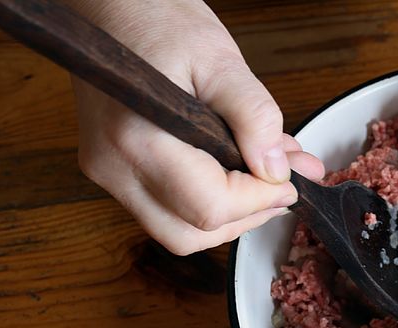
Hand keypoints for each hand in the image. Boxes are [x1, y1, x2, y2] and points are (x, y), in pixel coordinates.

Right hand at [66, 0, 323, 254]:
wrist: (106, 3)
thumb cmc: (155, 17)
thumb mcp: (220, 60)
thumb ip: (255, 118)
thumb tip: (277, 172)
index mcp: (139, 139)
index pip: (210, 207)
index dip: (259, 202)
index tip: (291, 184)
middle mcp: (115, 167)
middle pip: (189, 235)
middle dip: (244, 219)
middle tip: (283, 191)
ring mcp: (108, 173)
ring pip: (176, 231)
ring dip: (228, 217)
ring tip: (265, 182)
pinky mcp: (112, 170)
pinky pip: (164, 208)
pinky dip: (205, 202)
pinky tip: (234, 174)